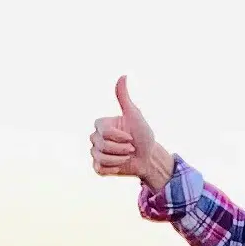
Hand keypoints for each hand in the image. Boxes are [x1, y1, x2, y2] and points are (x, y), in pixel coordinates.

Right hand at [90, 77, 173, 191]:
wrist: (148, 157)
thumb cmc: (143, 135)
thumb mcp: (135, 115)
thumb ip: (124, 98)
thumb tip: (123, 75)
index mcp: (102, 125)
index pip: (103, 131)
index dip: (119, 136)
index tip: (131, 136)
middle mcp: (96, 137)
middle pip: (100, 145)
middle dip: (120, 148)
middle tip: (131, 148)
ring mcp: (96, 153)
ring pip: (100, 158)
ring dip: (119, 159)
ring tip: (127, 157)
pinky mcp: (98, 167)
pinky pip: (99, 169)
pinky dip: (112, 169)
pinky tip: (120, 166)